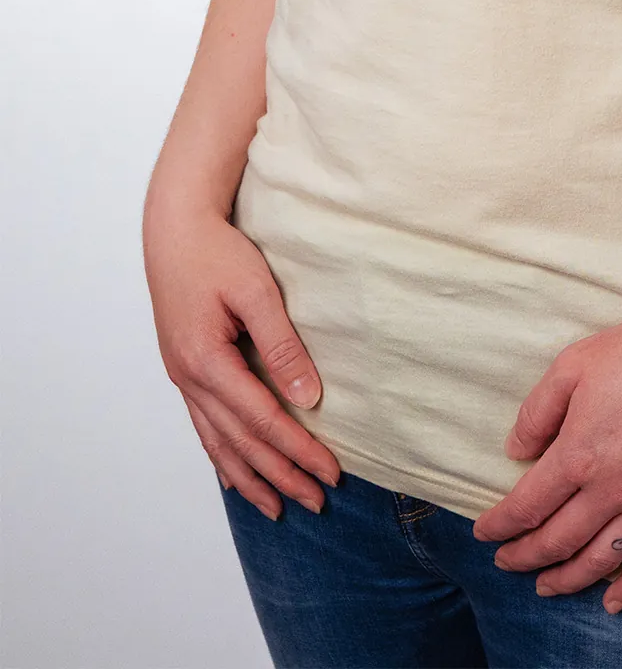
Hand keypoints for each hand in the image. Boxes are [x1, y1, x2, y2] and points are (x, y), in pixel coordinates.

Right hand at [144, 207, 341, 517]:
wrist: (174, 229)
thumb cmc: (216, 252)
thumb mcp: (256, 291)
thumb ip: (282, 344)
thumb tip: (308, 396)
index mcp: (207, 360)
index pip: (263, 419)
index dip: (299, 449)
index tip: (331, 472)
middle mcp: (189, 378)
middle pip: (241, 441)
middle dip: (280, 474)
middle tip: (316, 502)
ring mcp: (182, 377)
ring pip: (218, 442)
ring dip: (251, 477)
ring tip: (278, 507)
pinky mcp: (184, 369)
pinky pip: (204, 425)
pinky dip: (222, 456)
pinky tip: (234, 477)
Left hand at [470, 301, 621, 612]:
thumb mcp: (574, 364)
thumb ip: (538, 411)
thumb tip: (516, 451)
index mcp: (578, 455)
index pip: (528, 505)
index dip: (501, 525)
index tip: (485, 533)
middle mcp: (611, 490)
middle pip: (557, 540)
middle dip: (525, 557)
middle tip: (507, 562)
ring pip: (600, 559)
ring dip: (567, 579)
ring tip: (546, 586)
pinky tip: (612, 601)